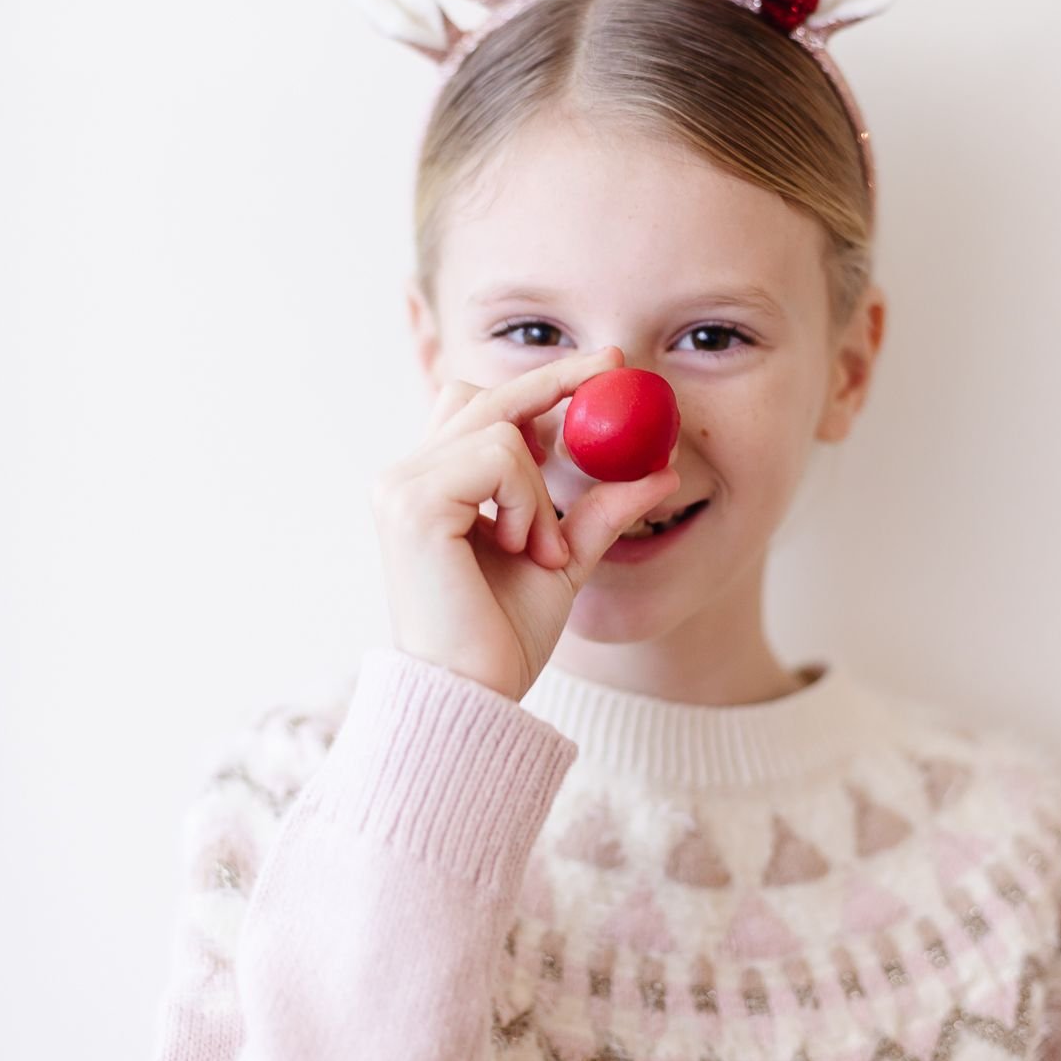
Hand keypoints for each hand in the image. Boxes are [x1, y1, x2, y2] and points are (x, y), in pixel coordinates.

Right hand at [369, 344, 680, 701]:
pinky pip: (499, 458)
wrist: (472, 695)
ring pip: (502, 429)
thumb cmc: (502, 640)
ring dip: (541, 488)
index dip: (538, 382)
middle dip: (554, 380)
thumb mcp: (565, 561)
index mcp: (430, 487)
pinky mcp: (413, 503)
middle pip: (486, 395)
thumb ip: (599, 513)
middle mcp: (404, 478)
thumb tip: (659, 471)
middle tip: (612, 367)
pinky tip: (521, 549)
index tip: (602, 365)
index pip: (480, 406)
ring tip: (538, 548)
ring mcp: (401, 487)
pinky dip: (528, 501)